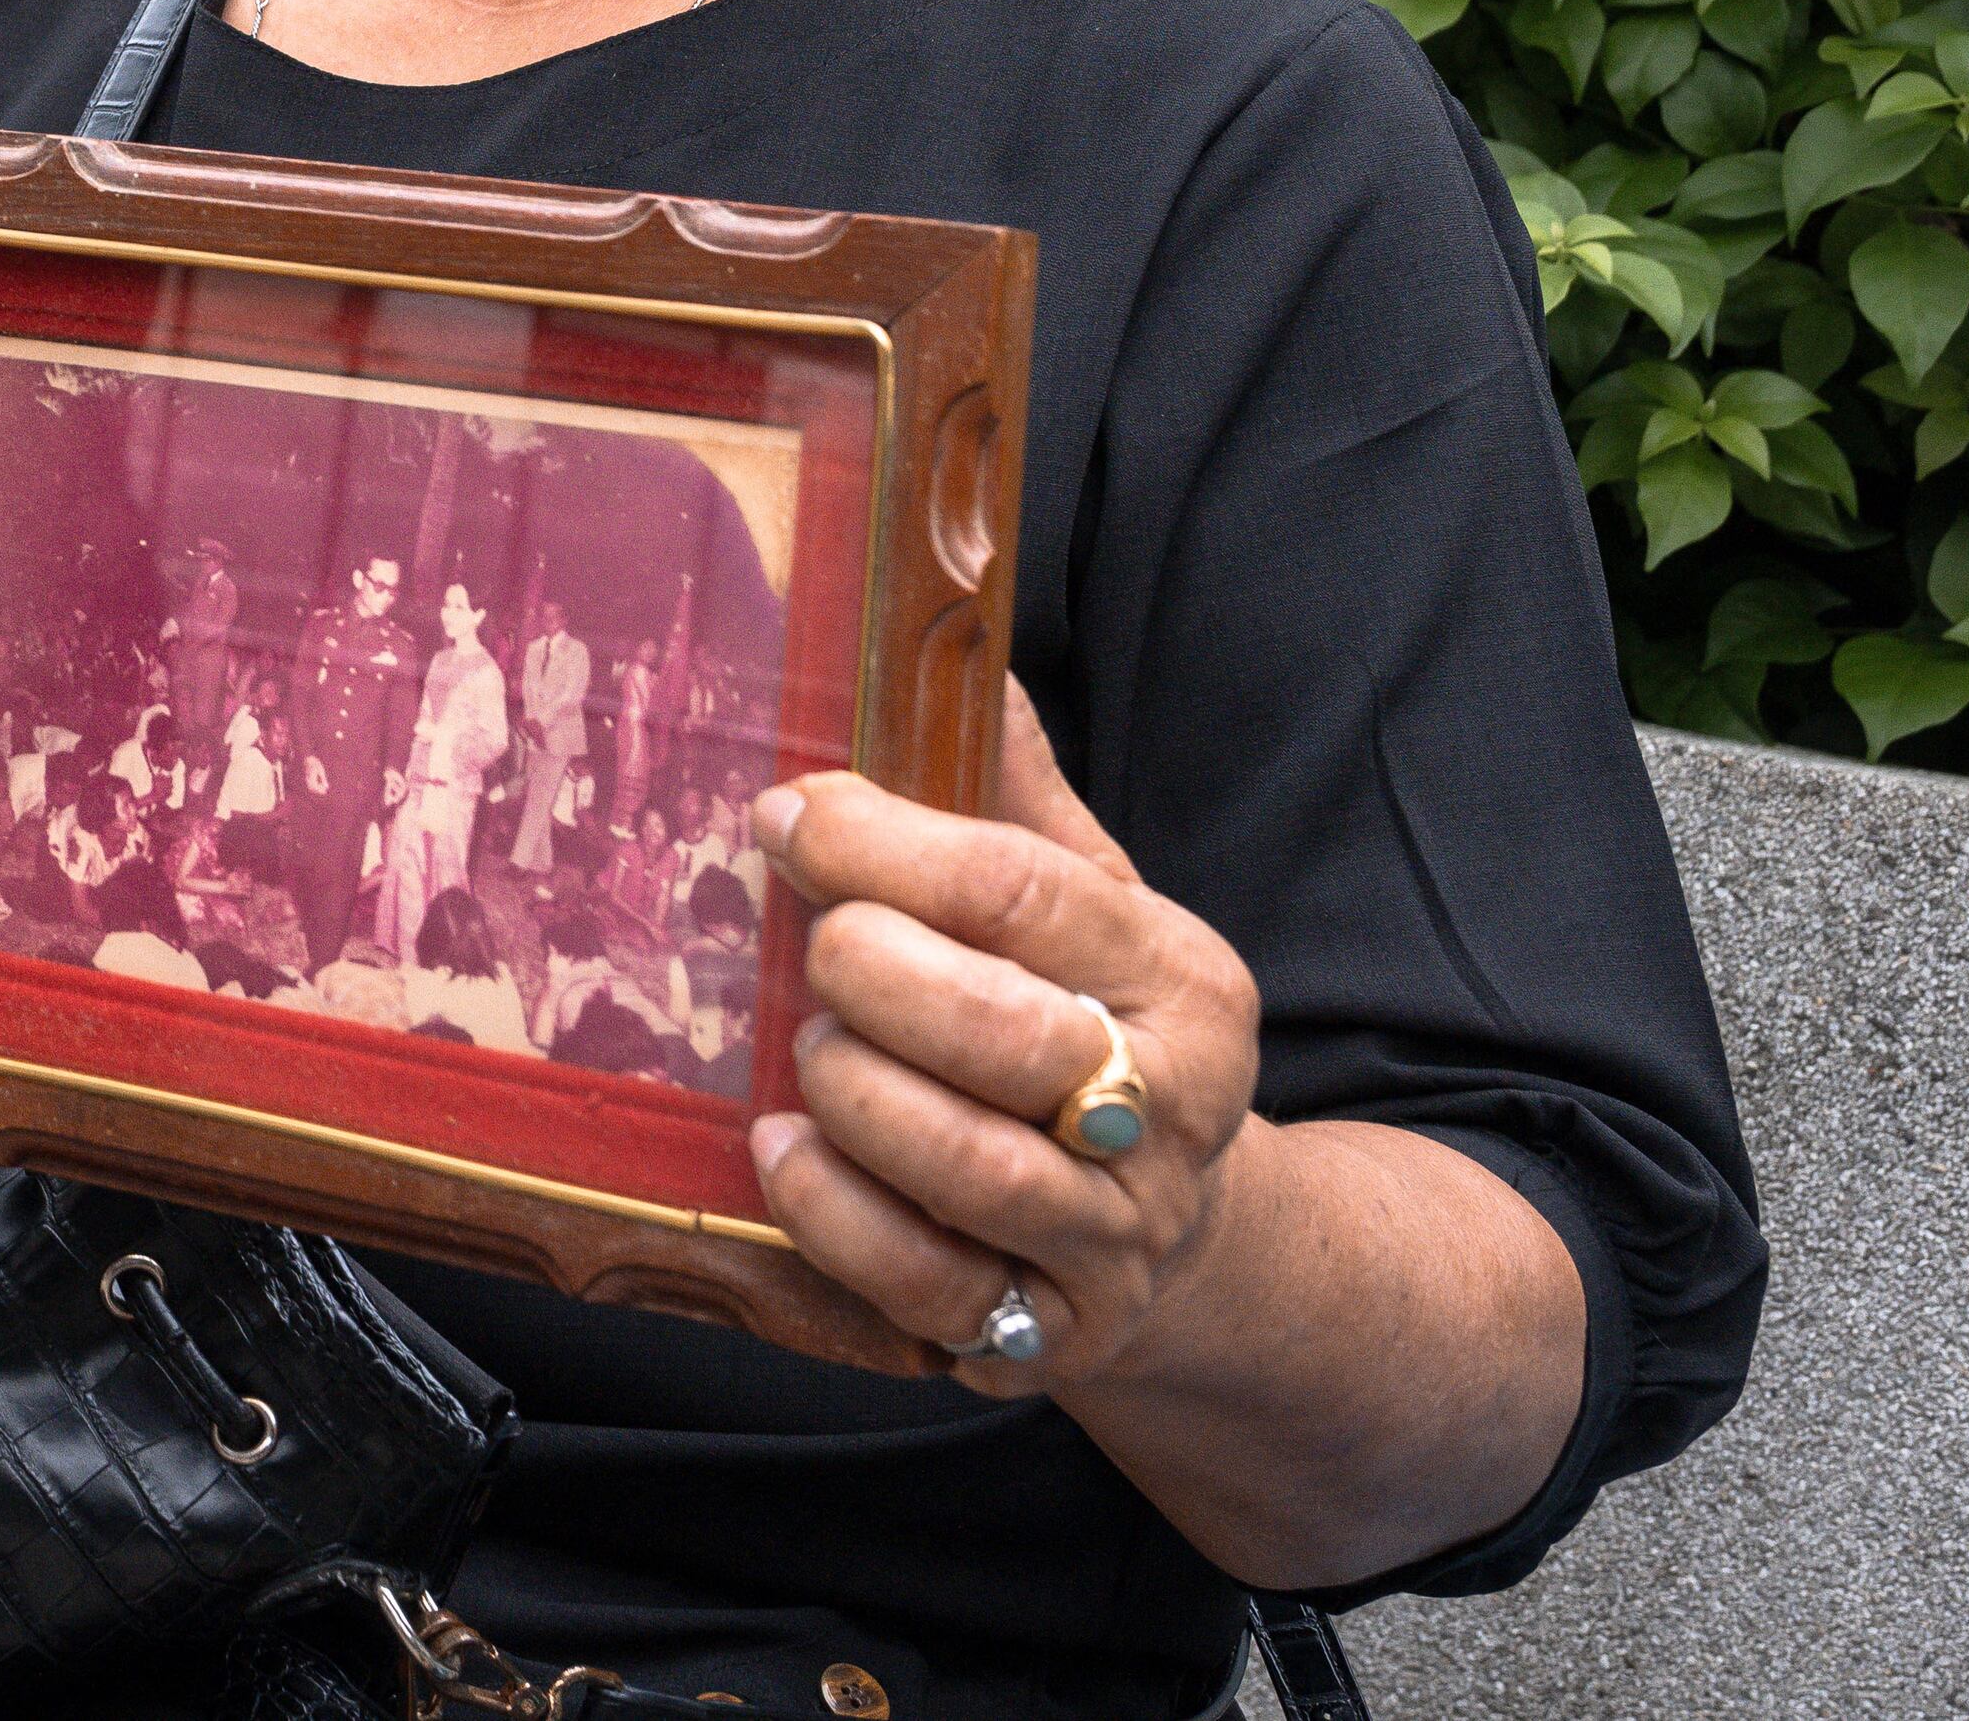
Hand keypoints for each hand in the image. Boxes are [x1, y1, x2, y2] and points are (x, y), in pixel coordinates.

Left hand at [746, 679, 1264, 1393]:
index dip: (884, 846)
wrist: (1181, 1233)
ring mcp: (1114, 1233)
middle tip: (813, 950)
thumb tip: (956, 638)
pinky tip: (786, 1152)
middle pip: (1004, 1035)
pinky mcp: (1049, 1331)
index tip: (787, 816)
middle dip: (874, 976)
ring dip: (856, 1096)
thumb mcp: (1091, 907)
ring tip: (807, 1052)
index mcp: (1182, 980)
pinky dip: (837, 1216)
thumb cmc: (1095, 1032)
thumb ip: (1014, 793)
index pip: (1024, 895)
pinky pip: (928, 1283)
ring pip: (968, 1166)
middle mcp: (1167, 1110)